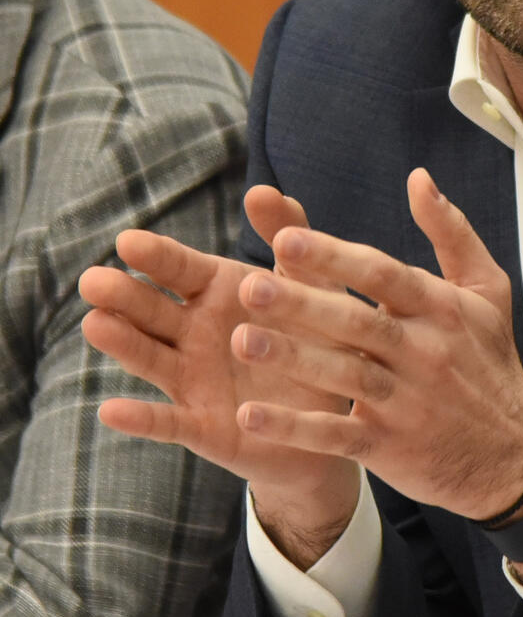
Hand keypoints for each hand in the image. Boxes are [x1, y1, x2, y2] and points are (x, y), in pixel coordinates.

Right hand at [79, 188, 358, 547]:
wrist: (335, 410)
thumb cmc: (317, 336)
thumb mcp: (312, 284)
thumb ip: (290, 238)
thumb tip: (264, 190)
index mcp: (216, 291)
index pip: (179, 268)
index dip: (156, 256)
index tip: (127, 241)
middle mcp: (194, 332)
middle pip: (152, 310)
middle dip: (124, 295)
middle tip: (93, 280)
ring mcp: (192, 379)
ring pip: (151, 358)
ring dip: (123, 343)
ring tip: (94, 325)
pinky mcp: (202, 426)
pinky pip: (168, 422)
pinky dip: (141, 418)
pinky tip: (110, 410)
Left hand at [232, 168, 522, 521]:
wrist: (515, 454)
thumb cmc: (491, 361)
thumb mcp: (488, 289)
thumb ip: (451, 231)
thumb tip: (419, 177)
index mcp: (440, 308)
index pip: (383, 275)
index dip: (335, 257)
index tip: (285, 238)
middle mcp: (423, 351)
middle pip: (355, 322)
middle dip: (300, 303)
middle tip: (248, 285)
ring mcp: (406, 402)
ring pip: (343, 376)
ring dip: (290, 359)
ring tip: (240, 339)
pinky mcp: (389, 447)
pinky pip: (336, 435)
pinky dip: (294, 428)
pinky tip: (249, 416)